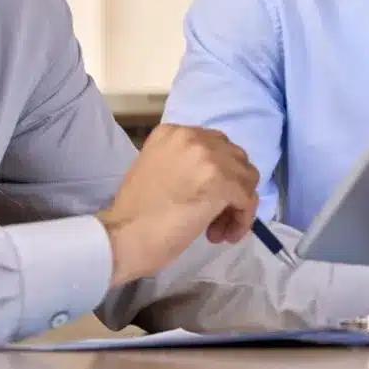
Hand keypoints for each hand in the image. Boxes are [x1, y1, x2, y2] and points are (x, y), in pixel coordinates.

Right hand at [98, 124, 259, 285]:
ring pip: (247, 178)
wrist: (121, 236)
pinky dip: (242, 219)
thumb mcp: (158, 171)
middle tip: (214, 219)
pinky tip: (224, 235)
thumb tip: (219, 179)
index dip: (219, 175)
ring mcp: (207, 157)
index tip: (207, 201)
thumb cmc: (135, 214)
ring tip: (217, 230)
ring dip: (238, 206)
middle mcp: (192, 137)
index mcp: (173, 132)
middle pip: (236, 159)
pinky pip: (247, 199)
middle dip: (231, 190)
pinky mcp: (220, 182)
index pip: (215, 146)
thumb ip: (187, 165)